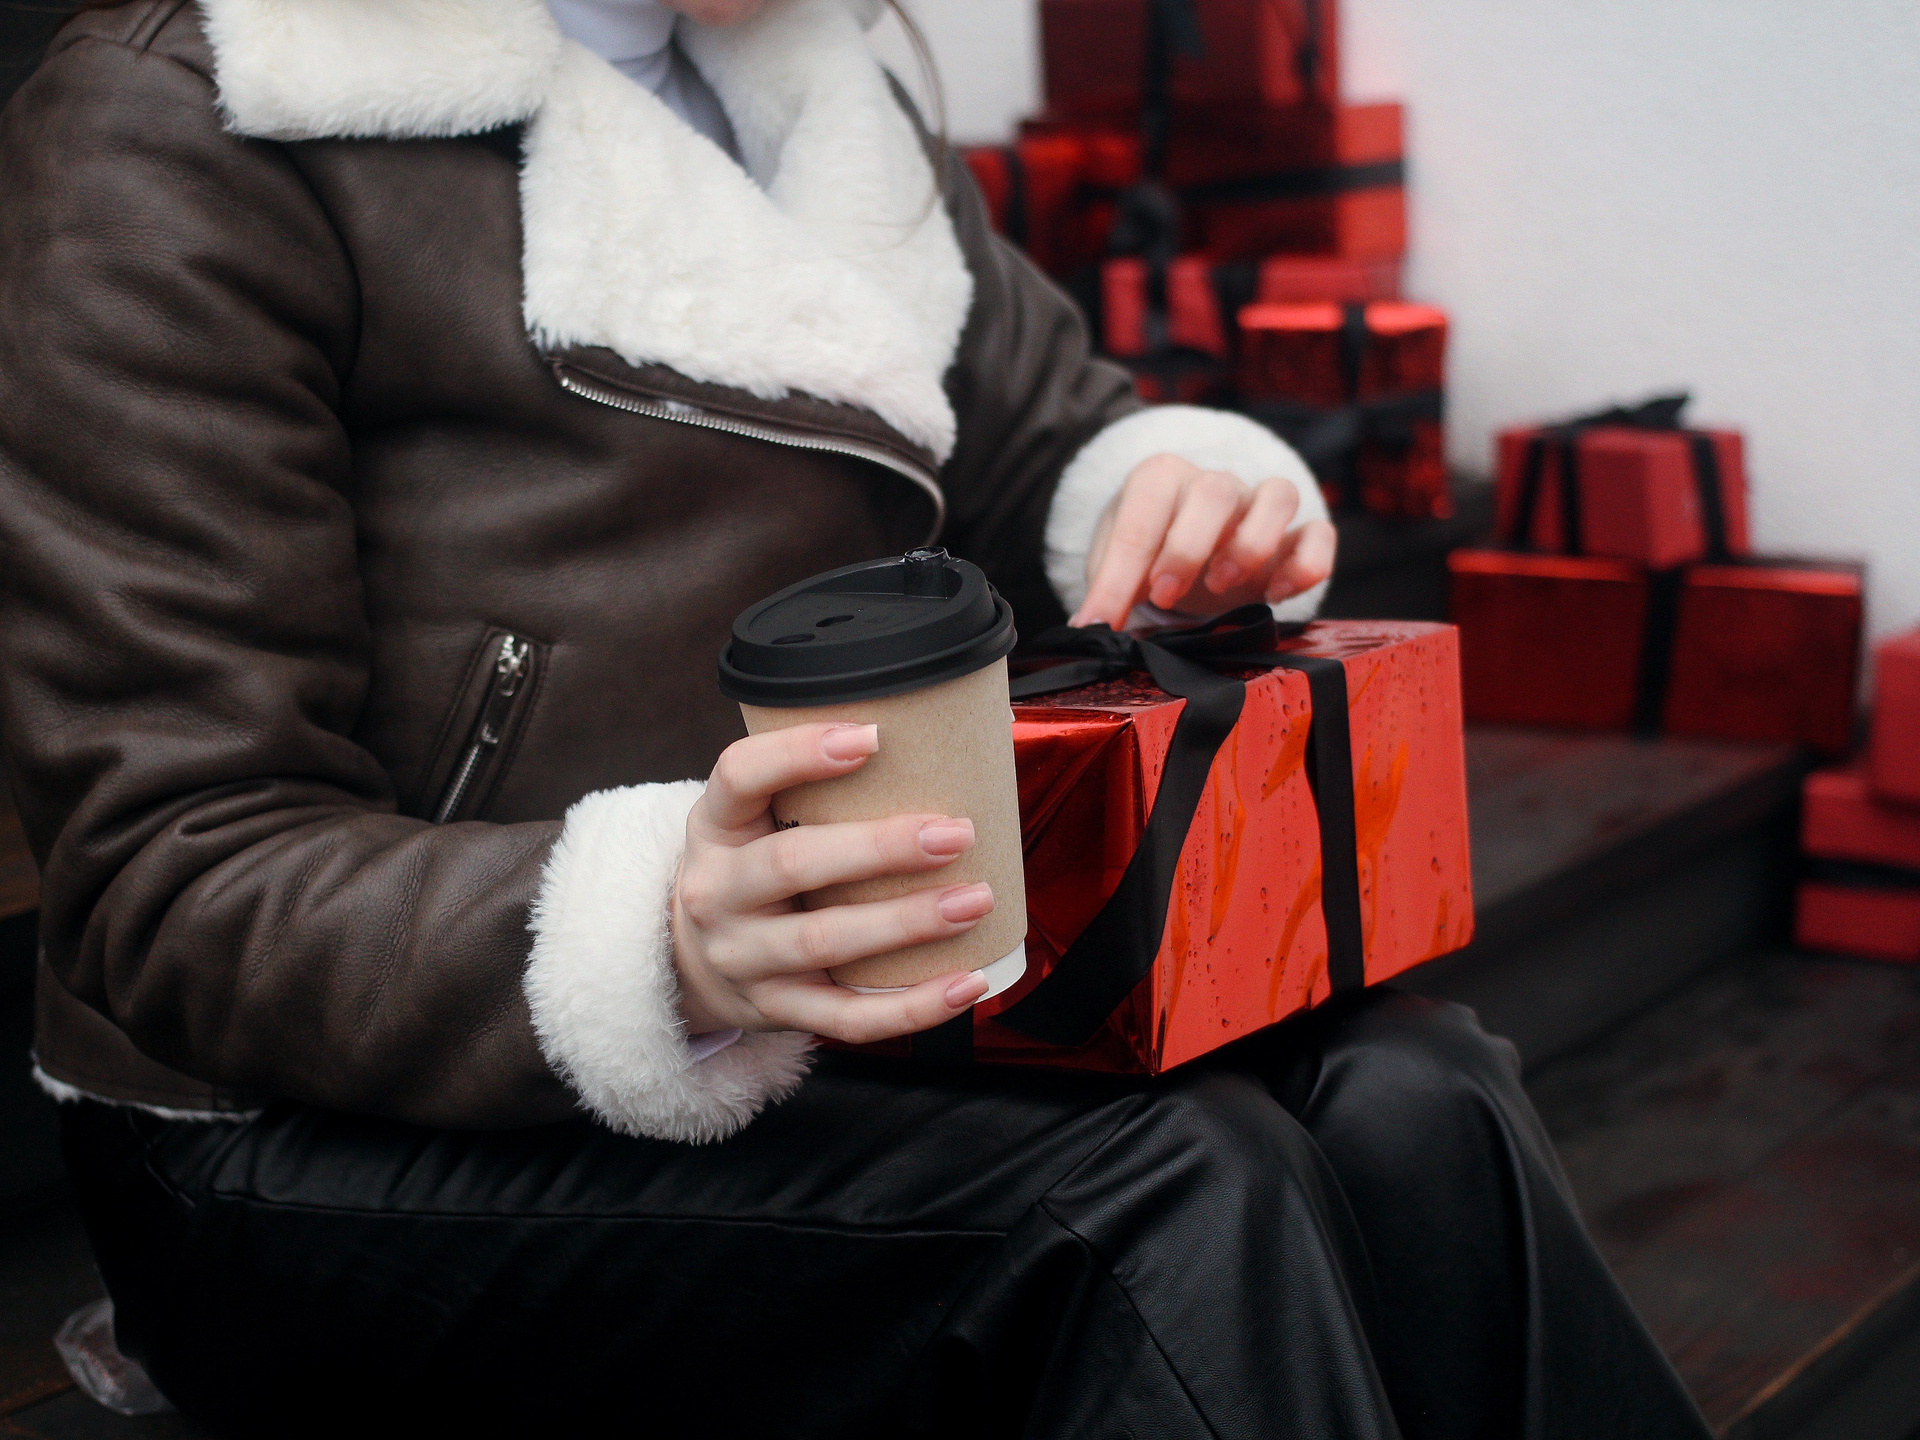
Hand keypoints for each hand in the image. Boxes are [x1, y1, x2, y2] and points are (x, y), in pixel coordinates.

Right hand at [672, 722, 993, 1043]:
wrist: (691, 962)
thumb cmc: (752, 868)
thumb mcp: (752, 820)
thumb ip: (813, 788)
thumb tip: (943, 737)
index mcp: (716, 827)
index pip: (739, 776)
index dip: (798, 754)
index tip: (872, 737)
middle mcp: (718, 892)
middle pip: (792, 865)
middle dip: (880, 849)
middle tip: (956, 834)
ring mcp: (744, 958)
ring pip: (825, 942)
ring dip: (907, 922)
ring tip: (975, 900)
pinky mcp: (776, 1010)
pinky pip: (848, 1019)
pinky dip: (914, 1006)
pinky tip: (969, 983)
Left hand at [1072, 454, 1336, 628]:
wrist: (1183, 553)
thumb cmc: (1145, 556)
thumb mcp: (1113, 568)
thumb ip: (1107, 592)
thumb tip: (1089, 630)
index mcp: (1160, 480)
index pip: (1142, 516)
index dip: (1123, 571)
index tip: (1106, 617)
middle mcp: (1215, 484)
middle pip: (1214, 490)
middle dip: (1187, 547)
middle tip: (1165, 597)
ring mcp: (1259, 505)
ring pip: (1278, 494)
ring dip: (1253, 542)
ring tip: (1222, 586)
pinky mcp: (1297, 535)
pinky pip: (1319, 533)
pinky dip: (1306, 562)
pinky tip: (1277, 595)